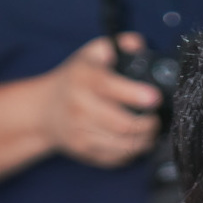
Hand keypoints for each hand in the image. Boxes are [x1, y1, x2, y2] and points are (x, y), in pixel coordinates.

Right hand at [36, 35, 160, 167]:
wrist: (46, 110)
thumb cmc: (75, 79)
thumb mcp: (89, 55)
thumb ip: (115, 46)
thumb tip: (138, 44)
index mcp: (82, 78)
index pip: (109, 87)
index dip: (135, 94)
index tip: (155, 97)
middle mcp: (79, 106)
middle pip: (122, 123)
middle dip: (147, 124)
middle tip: (157, 119)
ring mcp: (80, 131)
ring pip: (122, 144)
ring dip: (144, 141)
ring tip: (151, 132)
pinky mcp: (84, 150)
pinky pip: (116, 157)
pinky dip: (132, 152)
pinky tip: (137, 142)